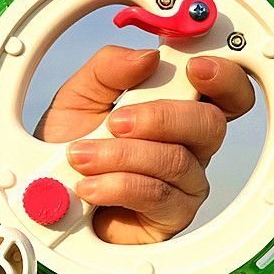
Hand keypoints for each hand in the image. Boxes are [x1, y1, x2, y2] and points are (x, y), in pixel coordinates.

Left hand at [34, 45, 254, 243]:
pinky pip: (157, 195)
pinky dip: (116, 185)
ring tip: (82, 157)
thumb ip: (110, 69)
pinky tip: (89, 186)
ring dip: (121, 155)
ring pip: (176, 160)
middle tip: (116, 121)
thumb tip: (146, 57)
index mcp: (180, 108)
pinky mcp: (171, 216)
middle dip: (161, 118)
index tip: (194, 68)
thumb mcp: (81, 95)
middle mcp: (191, 145)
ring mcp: (185, 183)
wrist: (47, 196)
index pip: (226, 92)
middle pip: (211, 124)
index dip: (225, 77)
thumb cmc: (73, 144)